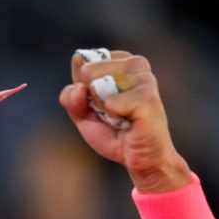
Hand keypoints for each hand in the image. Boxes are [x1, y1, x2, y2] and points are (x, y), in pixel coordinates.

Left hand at [59, 50, 192, 192]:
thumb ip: (70, 97)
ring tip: (122, 116)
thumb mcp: (82, 114)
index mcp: (121, 59)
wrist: (141, 159)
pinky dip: (114, 118)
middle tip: (113, 112)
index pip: (80, 62)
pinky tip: (131, 122)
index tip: (102, 102)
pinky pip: (110, 103)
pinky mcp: (147, 96)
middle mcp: (135, 62)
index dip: (83, 89)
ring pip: (96, 85)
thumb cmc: (115, 133)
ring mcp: (144, 77)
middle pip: (87, 70)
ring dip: (103, 109)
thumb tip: (79, 88)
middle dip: (92, 99)